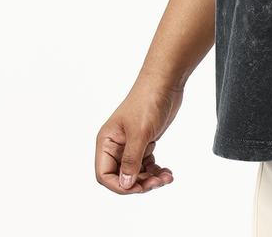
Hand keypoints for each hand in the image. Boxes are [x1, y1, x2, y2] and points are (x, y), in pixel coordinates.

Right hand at [95, 75, 182, 194]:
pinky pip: (146, 164)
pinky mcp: (144, 141)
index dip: (119, 185)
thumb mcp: (140, 133)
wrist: (165, 82)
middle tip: (158, 182)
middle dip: (139, 183)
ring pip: (136, 172)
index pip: (104, 174)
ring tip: (166, 177)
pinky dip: (155, 170)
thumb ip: (131, 160)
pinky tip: (166, 171)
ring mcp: (130, 144)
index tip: (138, 188)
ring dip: (150, 178)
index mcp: (107, 142)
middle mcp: (116, 145)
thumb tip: (125, 185)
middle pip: (122, 176)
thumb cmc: (148, 101)